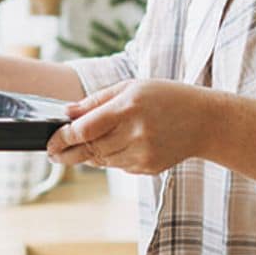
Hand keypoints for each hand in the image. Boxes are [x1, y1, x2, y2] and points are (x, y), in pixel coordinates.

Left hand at [46, 79, 214, 173]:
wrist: (205, 121)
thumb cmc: (165, 97)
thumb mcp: (131, 87)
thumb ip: (96, 100)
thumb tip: (67, 112)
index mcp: (128, 108)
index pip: (85, 129)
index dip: (63, 138)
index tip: (50, 142)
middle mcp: (135, 133)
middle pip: (90, 149)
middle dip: (68, 153)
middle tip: (53, 154)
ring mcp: (143, 153)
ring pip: (102, 161)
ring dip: (87, 156)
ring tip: (78, 149)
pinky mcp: (149, 167)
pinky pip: (118, 166)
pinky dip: (109, 159)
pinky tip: (112, 148)